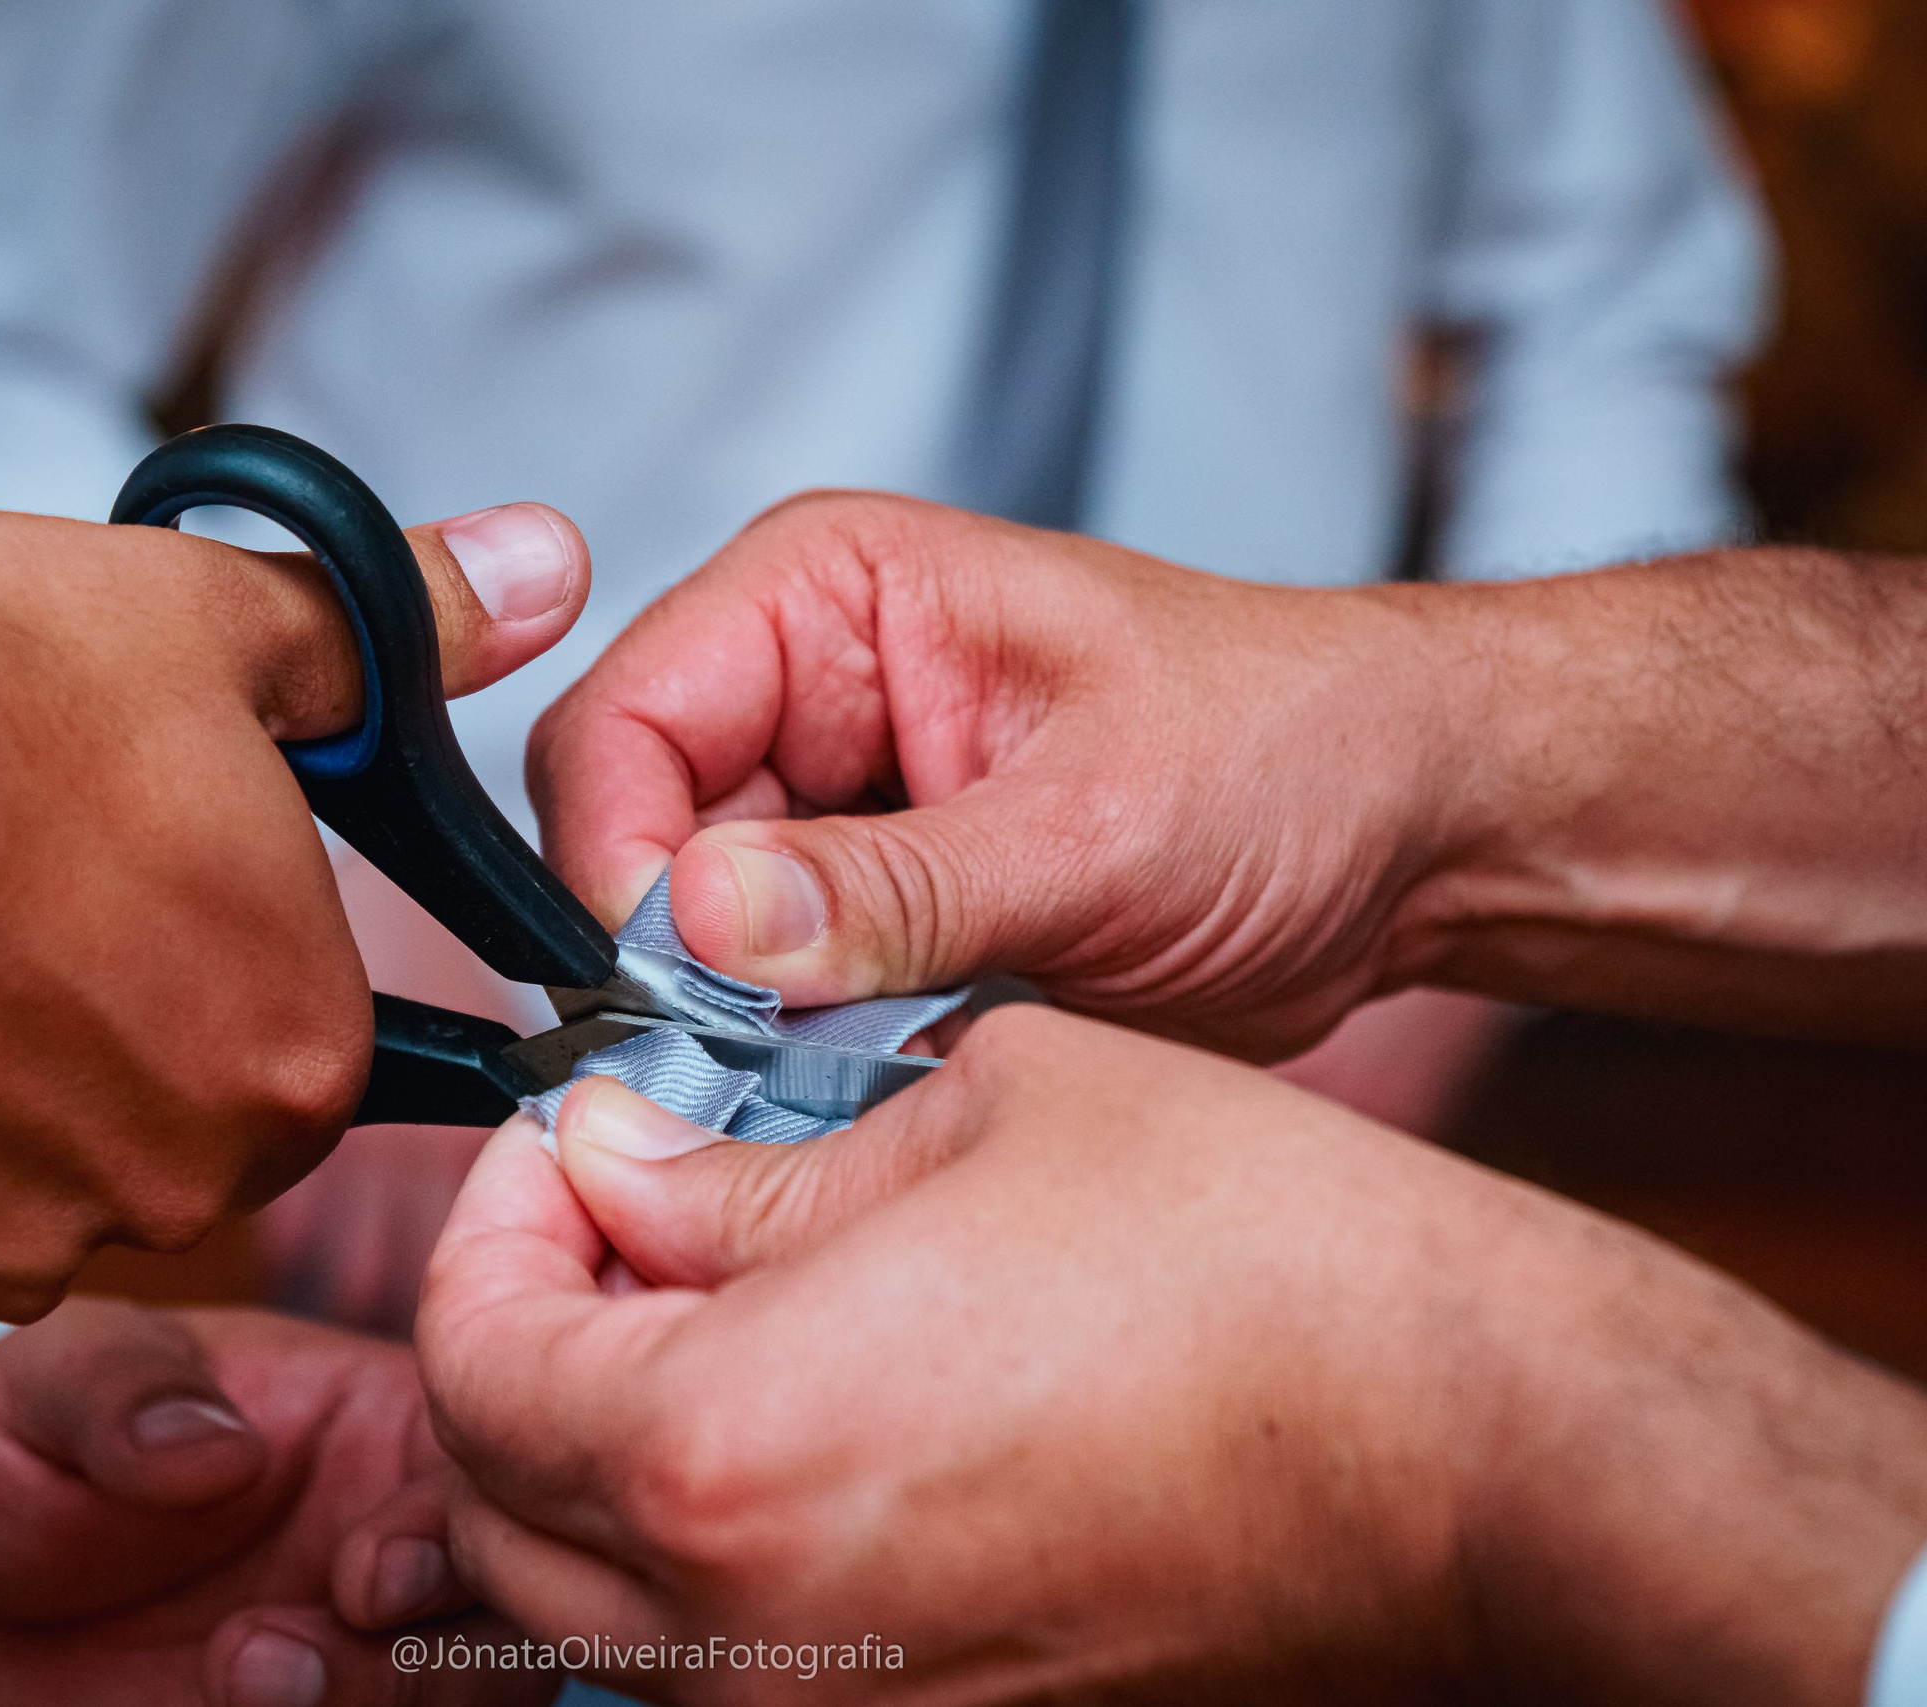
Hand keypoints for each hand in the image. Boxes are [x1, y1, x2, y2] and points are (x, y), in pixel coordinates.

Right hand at [0, 502, 588, 1368]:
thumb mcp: (209, 617)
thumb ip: (395, 632)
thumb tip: (551, 568)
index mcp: (296, 1043)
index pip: (297, 1030)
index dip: (202, 945)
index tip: (111, 886)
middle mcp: (183, 1184)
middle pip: (167, 1130)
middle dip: (96, 1041)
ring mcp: (13, 1257)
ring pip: (20, 1197)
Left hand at [0, 1296, 552, 1706]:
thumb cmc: (30, 1457)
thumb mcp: (39, 1389)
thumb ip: (116, 1390)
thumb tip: (213, 1448)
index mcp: (386, 1421)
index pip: (490, 1467)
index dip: (449, 1532)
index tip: (356, 1576)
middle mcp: (413, 1544)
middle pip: (507, 1611)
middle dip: (421, 1663)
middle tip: (257, 1661)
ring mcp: (382, 1653)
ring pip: (474, 1703)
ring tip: (231, 1681)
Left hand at [389, 1006, 1926, 1703]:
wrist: (1466, 1445)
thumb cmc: (1249, 1257)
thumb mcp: (961, 1118)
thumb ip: (732, 1163)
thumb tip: (608, 1163)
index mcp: (725, 1449)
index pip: (472, 1361)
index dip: (494, 1224)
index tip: (568, 1144)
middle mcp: (746, 1633)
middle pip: (496, 1511)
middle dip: (520, 1348)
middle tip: (612, 1223)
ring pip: (590, 1612)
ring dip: (591, 1460)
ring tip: (693, 1321)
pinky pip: (721, 1664)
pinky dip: (696, 1556)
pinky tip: (790, 1432)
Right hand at [530, 492, 1456, 1060]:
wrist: (1414, 834)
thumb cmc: (1294, 755)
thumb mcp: (1093, 829)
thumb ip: (890, 885)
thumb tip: (701, 920)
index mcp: (829, 592)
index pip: (624, 723)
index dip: (620, 865)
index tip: (675, 994)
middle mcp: (801, 685)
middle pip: (628, 832)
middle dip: (675, 958)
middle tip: (748, 1066)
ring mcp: (829, 800)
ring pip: (686, 929)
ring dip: (737, 1019)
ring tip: (837, 1071)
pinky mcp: (867, 903)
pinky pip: (766, 989)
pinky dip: (792, 1051)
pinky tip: (866, 1080)